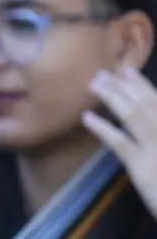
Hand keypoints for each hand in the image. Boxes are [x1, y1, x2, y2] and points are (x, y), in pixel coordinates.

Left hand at [86, 65, 156, 215]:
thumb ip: (152, 128)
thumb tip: (147, 117)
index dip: (142, 85)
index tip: (127, 72)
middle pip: (146, 103)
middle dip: (123, 86)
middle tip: (101, 74)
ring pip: (133, 115)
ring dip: (112, 97)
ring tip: (93, 85)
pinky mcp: (143, 166)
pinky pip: (120, 143)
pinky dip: (103, 128)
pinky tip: (87, 118)